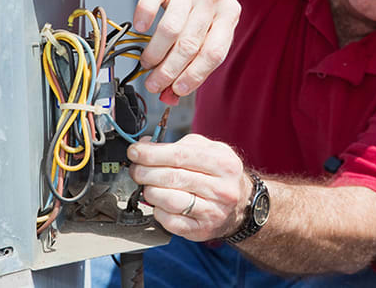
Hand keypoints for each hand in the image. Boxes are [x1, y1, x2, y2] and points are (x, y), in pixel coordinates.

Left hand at [128, 134, 251, 240]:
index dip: (152, 154)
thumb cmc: (218, 173)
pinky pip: (171, 221)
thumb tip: (144, 147)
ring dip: (149, 191)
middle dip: (145, 172)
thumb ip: (177, 145)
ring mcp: (213, 211)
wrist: (241, 203)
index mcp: (223, 162)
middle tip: (135, 169)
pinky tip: (158, 202)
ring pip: (170, 200)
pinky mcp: (202, 229)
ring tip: (146, 185)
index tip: (134, 152)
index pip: (180, 155)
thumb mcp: (207, 150)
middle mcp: (221, 188)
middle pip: (172, 178)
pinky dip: (157, 210)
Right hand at [134, 0, 240, 96]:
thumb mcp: (205, 23)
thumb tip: (170, 97)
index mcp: (229, 14)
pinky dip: (143, 18)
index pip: (215, 53)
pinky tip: (139, 29)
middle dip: (169, 71)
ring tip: (146, 64)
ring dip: (155, 53)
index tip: (177, 91)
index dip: (195, 76)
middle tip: (154, 85)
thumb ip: (192, 59)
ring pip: (171, 28)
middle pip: (190, 44)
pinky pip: (151, 1)